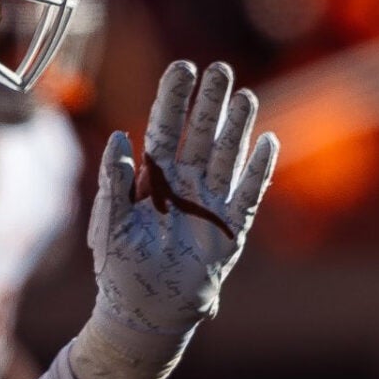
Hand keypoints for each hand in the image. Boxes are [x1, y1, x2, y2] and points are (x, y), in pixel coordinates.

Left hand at [73, 60, 276, 378]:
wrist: (144, 311)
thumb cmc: (120, 268)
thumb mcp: (110, 223)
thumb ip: (113, 183)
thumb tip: (118, 140)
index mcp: (151, 179)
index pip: (164, 129)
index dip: (173, 99)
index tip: (182, 67)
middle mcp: (184, 184)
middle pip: (200, 134)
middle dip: (209, 102)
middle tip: (219, 68)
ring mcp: (210, 204)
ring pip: (227, 156)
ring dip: (236, 126)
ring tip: (244, 95)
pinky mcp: (231, 229)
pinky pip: (249, 194)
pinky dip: (259, 170)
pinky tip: (267, 142)